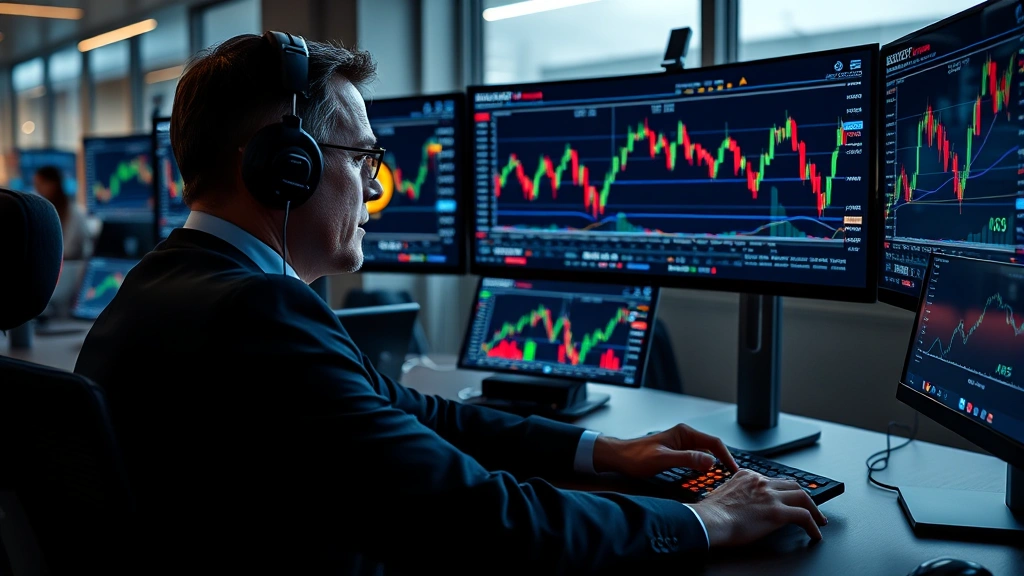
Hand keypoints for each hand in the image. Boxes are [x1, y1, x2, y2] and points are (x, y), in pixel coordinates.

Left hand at [592, 423, 737, 477]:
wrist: (619, 458)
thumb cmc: (636, 456)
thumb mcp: (663, 459)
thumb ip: (687, 459)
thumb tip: (710, 462)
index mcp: (684, 433)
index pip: (714, 443)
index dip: (726, 457)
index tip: (734, 471)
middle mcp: (684, 436)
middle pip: (711, 449)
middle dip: (721, 463)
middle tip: (729, 478)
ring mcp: (680, 445)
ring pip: (703, 456)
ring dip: (711, 468)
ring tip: (719, 481)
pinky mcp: (676, 453)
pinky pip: (694, 461)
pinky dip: (701, 470)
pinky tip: (701, 479)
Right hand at [691, 470, 826, 545]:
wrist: (708, 520)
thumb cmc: (710, 513)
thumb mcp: (721, 494)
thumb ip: (733, 493)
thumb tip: (735, 504)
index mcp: (746, 476)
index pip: (772, 480)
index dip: (783, 490)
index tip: (787, 497)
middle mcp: (761, 482)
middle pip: (791, 484)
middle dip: (803, 496)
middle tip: (809, 506)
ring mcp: (770, 496)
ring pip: (803, 496)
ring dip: (814, 509)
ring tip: (818, 520)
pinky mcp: (777, 512)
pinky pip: (804, 517)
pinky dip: (813, 526)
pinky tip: (815, 533)